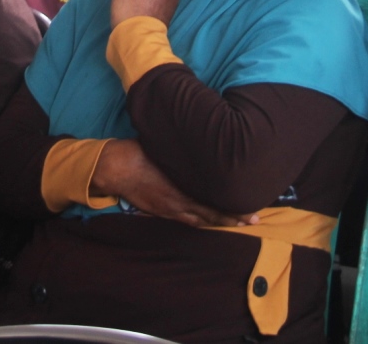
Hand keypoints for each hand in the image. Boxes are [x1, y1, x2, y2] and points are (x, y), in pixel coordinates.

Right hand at [90, 138, 253, 227]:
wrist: (114, 167)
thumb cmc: (139, 152)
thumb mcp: (166, 149)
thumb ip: (186, 154)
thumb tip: (208, 144)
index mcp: (180, 188)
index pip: (212, 204)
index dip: (232, 209)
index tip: (250, 208)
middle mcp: (177, 203)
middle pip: (210, 215)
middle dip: (232, 218)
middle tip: (253, 219)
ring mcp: (168, 209)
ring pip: (199, 221)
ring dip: (219, 222)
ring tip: (239, 223)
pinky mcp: (160, 210)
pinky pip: (185, 220)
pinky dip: (201, 222)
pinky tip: (210, 222)